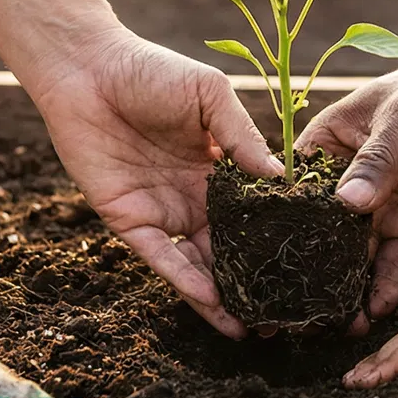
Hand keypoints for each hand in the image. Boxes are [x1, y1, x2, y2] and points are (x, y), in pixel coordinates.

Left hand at [27, 27, 282, 337]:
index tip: (309, 259)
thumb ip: (242, 136)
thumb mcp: (209, 95)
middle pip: (232, 248)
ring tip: (256, 326)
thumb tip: (281, 178)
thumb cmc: (151, 72)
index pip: (255, 211)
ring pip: (201, 265)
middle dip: (256, 280)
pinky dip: (187, 283)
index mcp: (219, 168)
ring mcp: (164, 212)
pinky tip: (214, 302)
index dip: (279, 235)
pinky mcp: (131, 222)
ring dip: (225, 296)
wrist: (87, 71)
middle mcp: (195, 197)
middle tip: (288, 312)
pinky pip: (164, 259)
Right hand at [297, 46, 397, 330]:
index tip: (260, 263)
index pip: (295, 193)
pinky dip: (384, 288)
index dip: (277, 227)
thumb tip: (347, 203)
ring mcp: (380, 211)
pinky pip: (394, 265)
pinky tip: (374, 311)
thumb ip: (380, 158)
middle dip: (308, 272)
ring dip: (344, 290)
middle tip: (292, 312)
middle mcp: (347, 186)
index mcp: (328, 148)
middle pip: (320, 236)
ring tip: (333, 323)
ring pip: (354, 259)